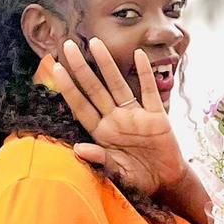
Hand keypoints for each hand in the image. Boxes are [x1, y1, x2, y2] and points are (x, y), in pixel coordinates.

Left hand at [52, 39, 186, 197]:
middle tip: (67, 46)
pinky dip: (145, 74)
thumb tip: (79, 149)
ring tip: (95, 42)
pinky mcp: (156, 116)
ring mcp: (135, 115)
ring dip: (107, 64)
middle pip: (95, 89)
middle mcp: (116, 120)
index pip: (82, 106)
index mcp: (103, 133)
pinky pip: (149, 91)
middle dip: (81, 68)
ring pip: (118, 85)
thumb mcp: (119, 174)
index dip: (69, 88)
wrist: (166, 181)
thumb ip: (101, 161)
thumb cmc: (140, 179)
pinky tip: (138, 56)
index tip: (56, 69)